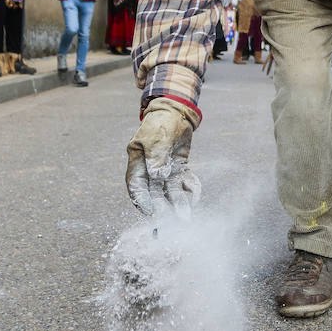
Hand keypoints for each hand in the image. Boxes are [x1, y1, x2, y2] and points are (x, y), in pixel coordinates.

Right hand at [126, 97, 200, 215]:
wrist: (177, 111)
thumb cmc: (162, 122)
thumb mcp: (157, 139)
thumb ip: (156, 158)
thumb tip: (156, 177)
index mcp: (137, 161)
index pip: (136, 185)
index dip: (141, 199)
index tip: (149, 212)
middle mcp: (150, 168)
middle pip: (154, 191)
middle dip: (163, 206)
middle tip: (172, 219)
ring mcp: (165, 169)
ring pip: (170, 190)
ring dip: (177, 202)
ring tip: (186, 216)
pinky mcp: (178, 168)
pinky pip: (183, 182)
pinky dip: (189, 189)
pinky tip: (195, 195)